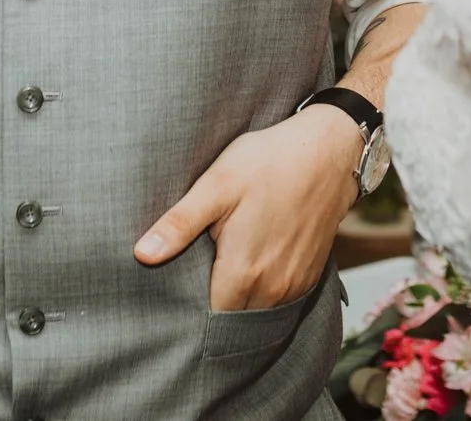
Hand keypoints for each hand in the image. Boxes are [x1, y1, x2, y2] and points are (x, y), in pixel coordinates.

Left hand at [136, 103, 359, 310]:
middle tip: (192, 279)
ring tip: (218, 272)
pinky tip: (249, 267)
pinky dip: (262, 292)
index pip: (208, 318)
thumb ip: (180, 224)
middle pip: (232, 318)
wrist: (328, 151)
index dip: (188, 310)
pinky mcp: (310, 276)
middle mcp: (273, 289)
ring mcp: (295, 285)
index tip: (174, 292)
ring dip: (238, 300)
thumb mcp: (216, 185)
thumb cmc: (268, 162)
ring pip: (256, 311)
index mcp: (243, 273)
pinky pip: (278, 300)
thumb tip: (143, 255)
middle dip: (211, 307)